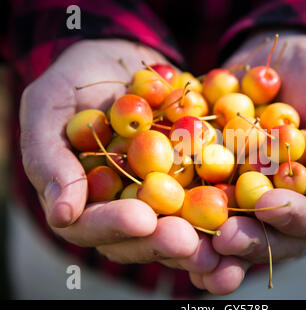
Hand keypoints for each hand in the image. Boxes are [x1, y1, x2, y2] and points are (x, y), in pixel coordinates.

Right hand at [20, 39, 221, 288]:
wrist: (126, 59)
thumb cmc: (78, 79)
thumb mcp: (49, 105)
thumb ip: (48, 156)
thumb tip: (61, 213)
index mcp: (84, 198)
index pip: (91, 226)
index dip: (114, 227)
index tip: (142, 218)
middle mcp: (124, 207)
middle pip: (141, 239)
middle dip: (165, 243)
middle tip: (189, 242)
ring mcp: (162, 199)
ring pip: (180, 232)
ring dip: (203, 246)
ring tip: (224, 250)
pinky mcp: (195, 183)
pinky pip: (212, 203)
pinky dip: (231, 216)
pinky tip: (252, 220)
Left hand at [197, 31, 305, 290]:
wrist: (273, 61)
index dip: (294, 217)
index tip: (268, 204)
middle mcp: (289, 206)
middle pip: (273, 237)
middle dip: (248, 240)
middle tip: (223, 239)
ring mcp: (252, 200)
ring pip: (236, 234)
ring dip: (213, 249)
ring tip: (191, 252)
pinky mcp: (219, 188)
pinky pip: (202, 211)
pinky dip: (185, 223)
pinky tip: (165, 229)